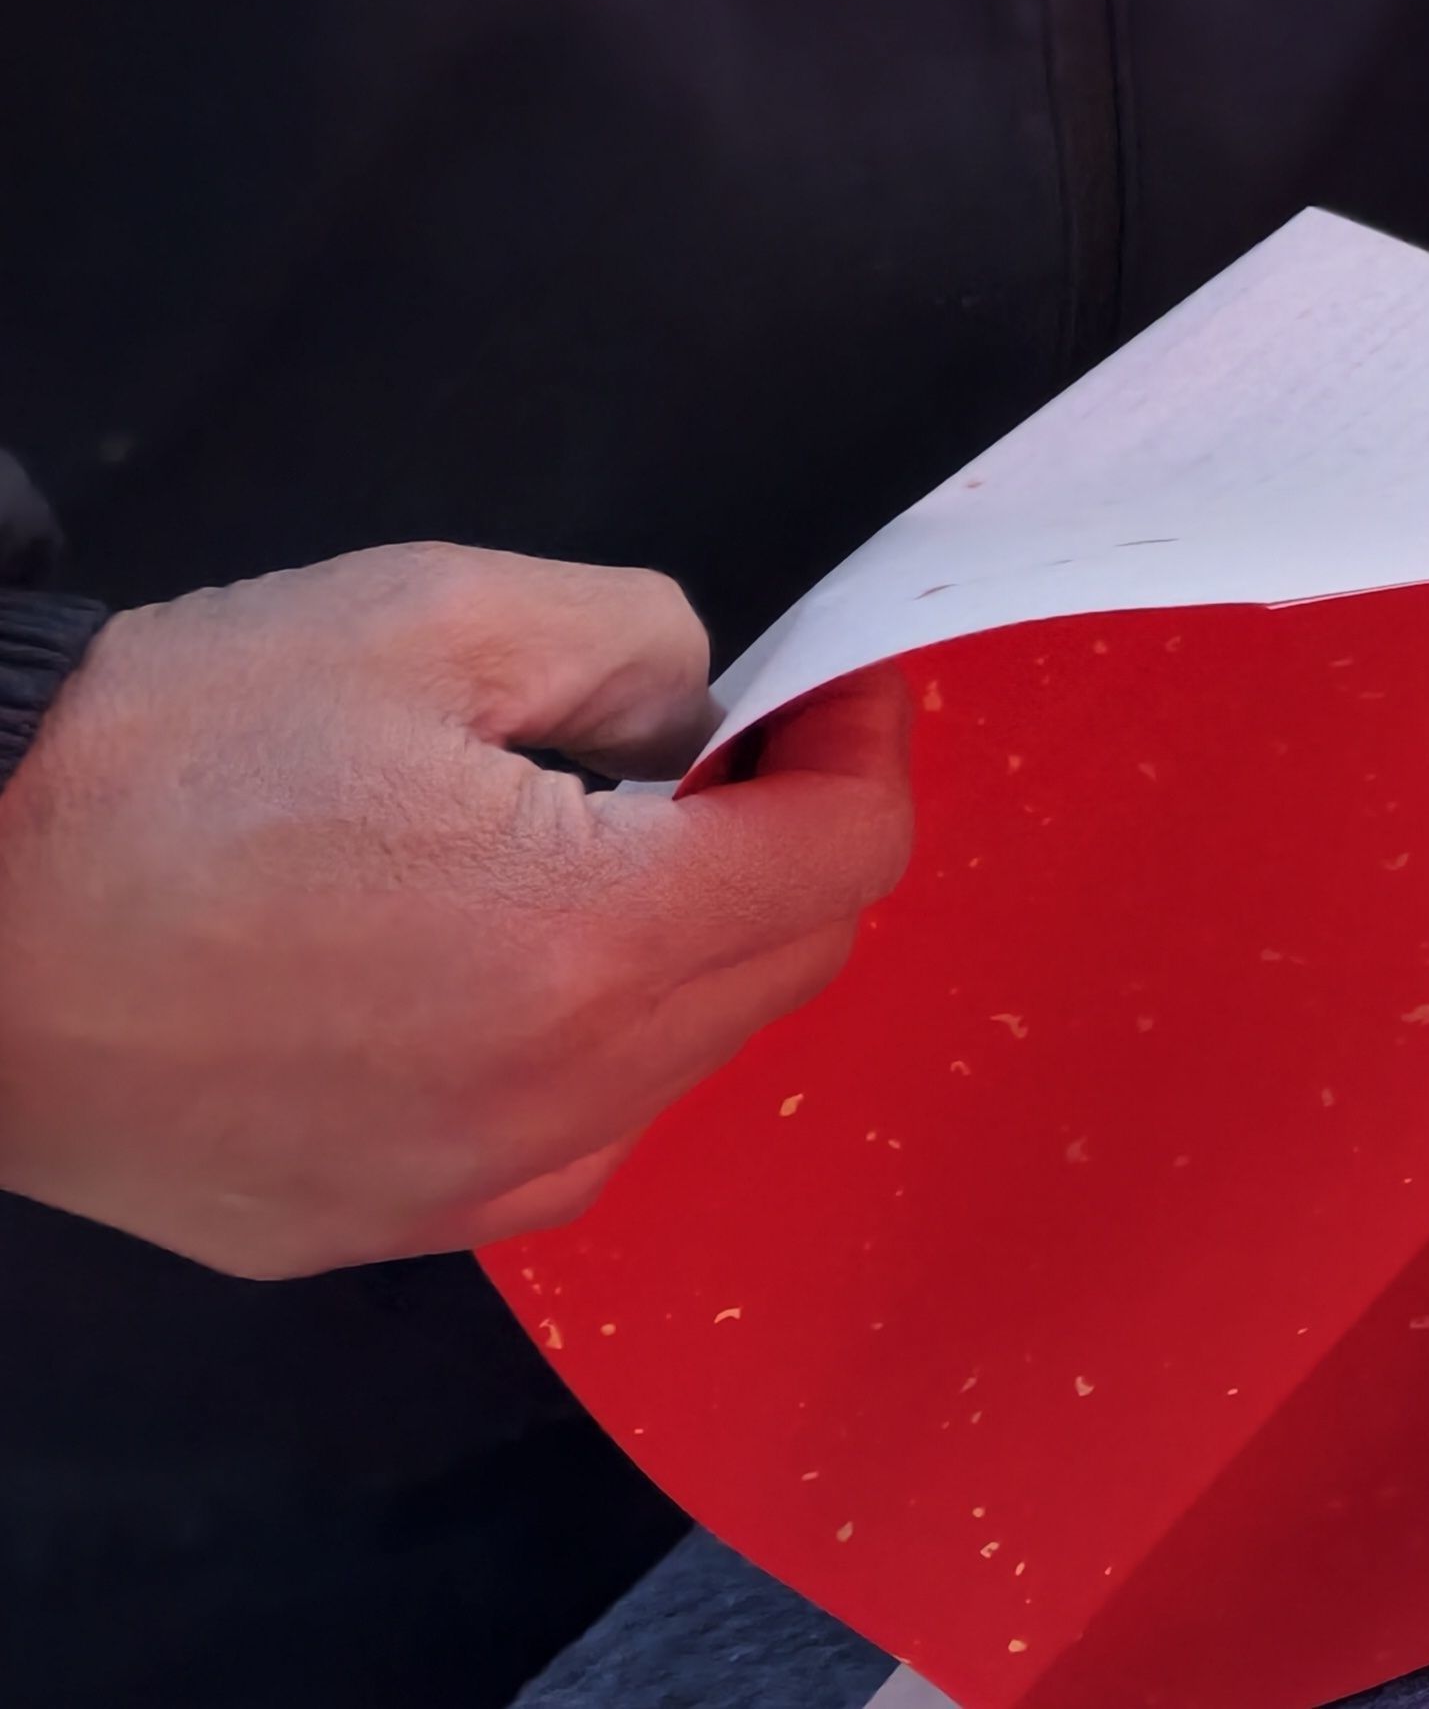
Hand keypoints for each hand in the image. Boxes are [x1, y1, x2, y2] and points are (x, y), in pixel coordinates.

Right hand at [0, 550, 916, 1275]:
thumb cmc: (153, 762)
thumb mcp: (434, 616)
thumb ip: (635, 644)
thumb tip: (704, 710)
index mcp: (583, 946)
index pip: (840, 861)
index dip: (863, 748)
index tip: (833, 687)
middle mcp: (539, 1103)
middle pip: (779, 970)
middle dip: (788, 844)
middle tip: (726, 747)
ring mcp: (440, 1189)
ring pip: (672, 1067)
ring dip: (688, 950)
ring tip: (598, 840)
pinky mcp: (350, 1225)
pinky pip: (546, 1144)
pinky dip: (576, 1044)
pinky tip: (496, 955)